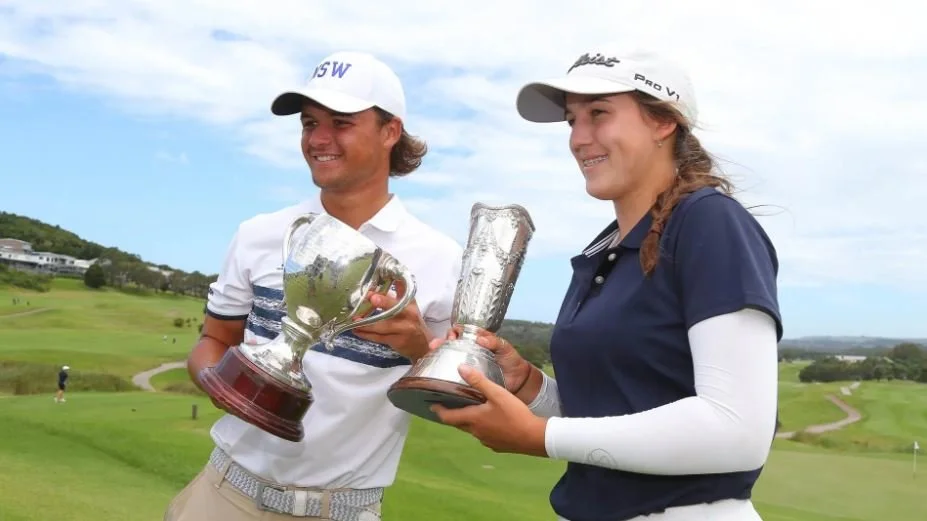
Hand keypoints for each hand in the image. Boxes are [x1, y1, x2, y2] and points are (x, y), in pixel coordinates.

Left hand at [351, 279, 431, 360]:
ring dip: (367, 324)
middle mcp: (408, 315)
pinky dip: (366, 335)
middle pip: (395, 308)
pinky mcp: (396, 341)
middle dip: (384, 302)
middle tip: (372, 298)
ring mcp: (402, 329)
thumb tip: (393, 275)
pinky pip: (379, 338)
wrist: (423, 345)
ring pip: (383, 326)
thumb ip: (400, 291)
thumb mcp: (409, 305)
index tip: (376, 288)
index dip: (389, 289)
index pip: (401, 294)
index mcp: (409, 304)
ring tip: (354, 320)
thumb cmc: (411, 322)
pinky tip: (357, 331)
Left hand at [432, 364, 548, 456]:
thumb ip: (479, 381)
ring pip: (472, 430)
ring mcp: (486, 441)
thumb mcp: (497, 393)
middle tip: (449, 405)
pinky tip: (491, 422)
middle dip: (452, 415)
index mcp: (473, 419)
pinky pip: (484, 435)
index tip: (431, 405)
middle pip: (459, 424)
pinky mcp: (496, 445)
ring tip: (471, 410)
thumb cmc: (515, 414)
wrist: (534, 437)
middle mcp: (476, 432)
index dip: (439, 411)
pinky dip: (482, 427)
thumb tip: (460, 368)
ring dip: (468, 421)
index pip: (449, 417)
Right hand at [434, 326, 533, 394]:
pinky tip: (436, 371)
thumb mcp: (505, 347)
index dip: (454, 331)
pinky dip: (444, 371)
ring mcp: (467, 365)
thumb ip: (494, 341)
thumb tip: (479, 338)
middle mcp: (469, 351)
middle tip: (436, 344)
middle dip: (441, 341)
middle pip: (450, 344)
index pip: (461, 332)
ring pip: (449, 357)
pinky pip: (454, 374)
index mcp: (477, 341)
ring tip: (432, 352)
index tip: (453, 336)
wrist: (518, 381)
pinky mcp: (467, 378)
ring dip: (438, 353)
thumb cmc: (511, 361)